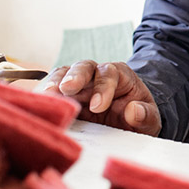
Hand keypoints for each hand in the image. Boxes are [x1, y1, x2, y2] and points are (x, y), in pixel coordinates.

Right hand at [42, 61, 160, 135]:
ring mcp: (78, 83)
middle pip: (83, 67)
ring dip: (54, 84)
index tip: (99, 107)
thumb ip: (145, 115)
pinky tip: (38, 104)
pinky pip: (51, 89)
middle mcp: (96, 74)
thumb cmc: (138, 116)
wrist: (128, 121)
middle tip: (67, 89)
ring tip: (46, 96)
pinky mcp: (64, 95)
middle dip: (75, 77)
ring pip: (63, 74)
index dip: (103, 87)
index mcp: (120, 75)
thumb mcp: (150, 118)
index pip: (110, 73)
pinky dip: (43, 95)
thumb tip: (133, 111)